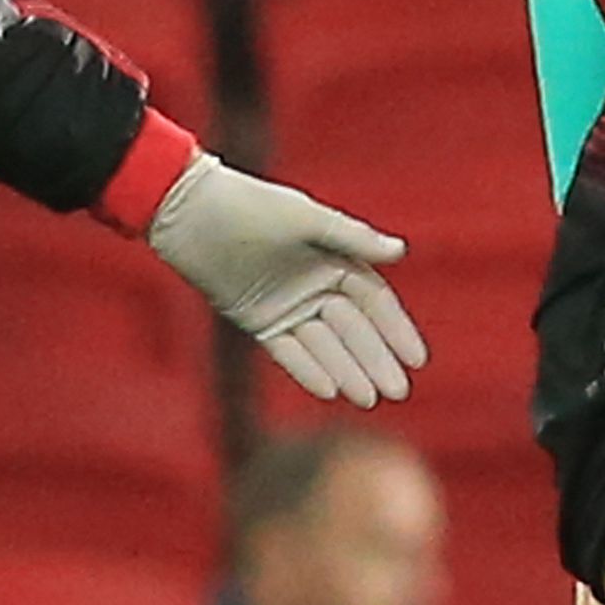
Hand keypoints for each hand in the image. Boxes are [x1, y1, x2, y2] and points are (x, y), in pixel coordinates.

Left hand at [146, 153, 424, 404]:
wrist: (187, 210)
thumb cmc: (250, 205)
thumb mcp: (305, 219)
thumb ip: (352, 239)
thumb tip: (401, 251)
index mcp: (333, 259)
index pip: (374, 303)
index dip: (396, 330)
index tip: (417, 359)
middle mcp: (314, 287)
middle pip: (354, 331)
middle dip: (376, 360)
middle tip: (398, 391)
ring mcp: (287, 307)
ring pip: (325, 346)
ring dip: (348, 371)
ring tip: (370, 399)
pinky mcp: (257, 321)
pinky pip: (288, 352)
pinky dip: (308, 369)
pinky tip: (330, 390)